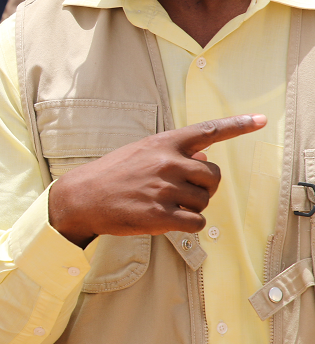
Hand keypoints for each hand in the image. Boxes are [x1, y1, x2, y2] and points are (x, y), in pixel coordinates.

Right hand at [48, 114, 265, 246]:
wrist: (82, 197)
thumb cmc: (112, 173)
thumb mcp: (140, 152)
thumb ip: (172, 152)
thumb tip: (204, 154)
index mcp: (163, 143)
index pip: (207, 131)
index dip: (237, 125)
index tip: (261, 119)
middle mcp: (167, 162)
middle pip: (213, 175)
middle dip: (204, 186)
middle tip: (181, 191)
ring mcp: (164, 189)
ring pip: (205, 201)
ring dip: (192, 207)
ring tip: (166, 204)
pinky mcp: (160, 215)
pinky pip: (197, 222)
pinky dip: (189, 224)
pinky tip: (169, 220)